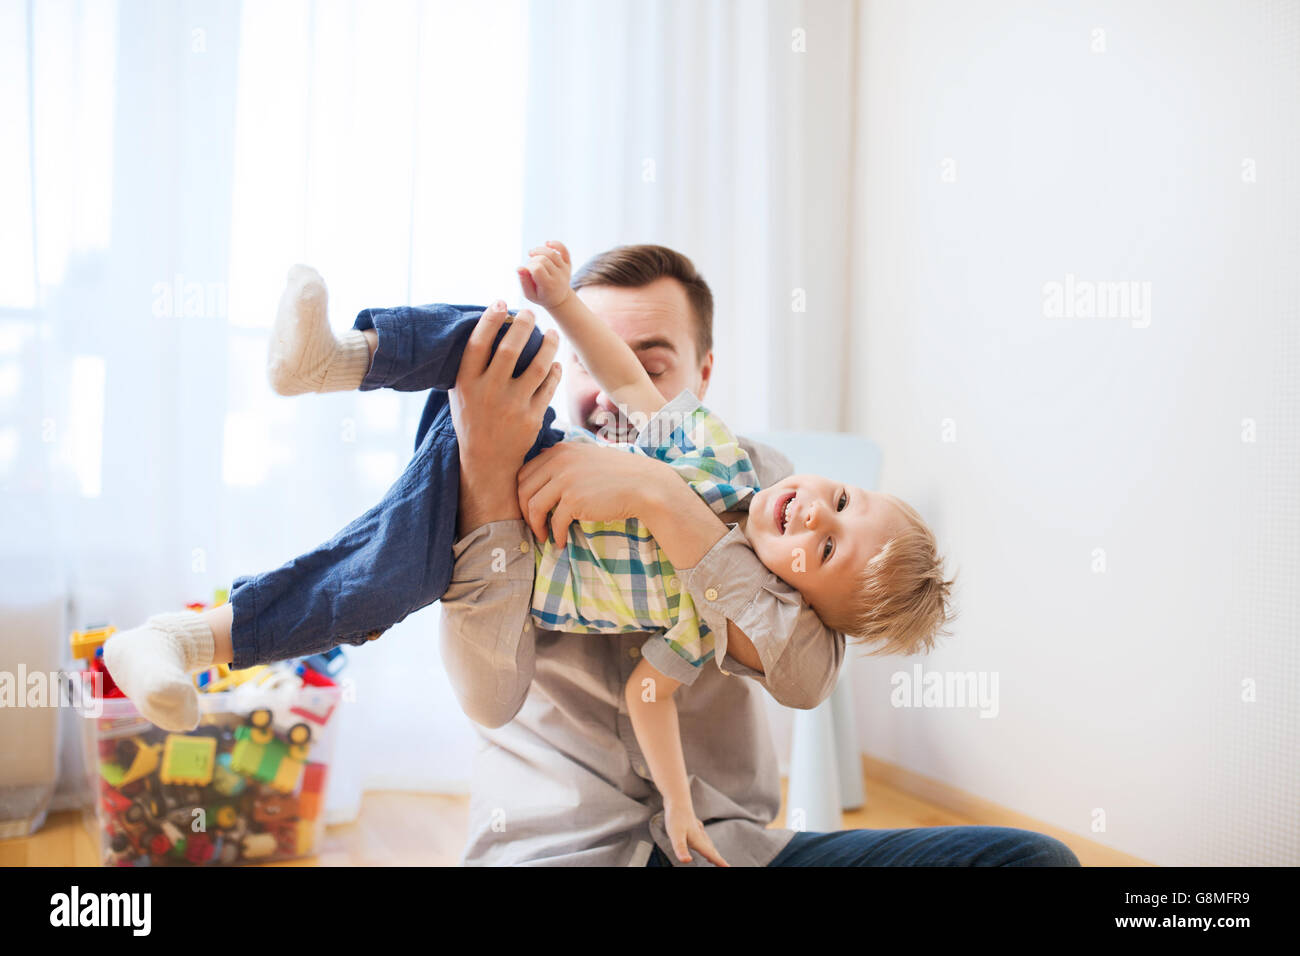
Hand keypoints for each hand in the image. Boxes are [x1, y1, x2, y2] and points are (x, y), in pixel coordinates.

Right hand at [451, 301, 561, 534]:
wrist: (487, 462)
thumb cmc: (473, 421)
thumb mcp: (461, 395)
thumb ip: (470, 366)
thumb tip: (486, 328)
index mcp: (467, 384)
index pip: (477, 344)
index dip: (489, 320)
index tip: (501, 303)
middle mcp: (488, 393)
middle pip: (509, 349)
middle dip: (522, 325)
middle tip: (530, 313)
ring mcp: (511, 406)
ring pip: (536, 365)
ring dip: (547, 345)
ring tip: (552, 332)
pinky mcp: (531, 418)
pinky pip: (548, 386)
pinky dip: (554, 371)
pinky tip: (555, 362)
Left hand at [516, 442, 671, 545]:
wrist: (645, 485)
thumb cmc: (618, 475)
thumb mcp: (586, 458)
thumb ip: (564, 463)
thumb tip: (542, 478)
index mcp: (560, 451)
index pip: (524, 472)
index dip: (522, 494)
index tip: (530, 509)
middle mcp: (559, 462)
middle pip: (523, 489)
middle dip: (524, 512)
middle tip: (534, 525)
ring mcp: (566, 480)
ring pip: (533, 507)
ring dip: (536, 526)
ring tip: (544, 537)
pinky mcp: (574, 500)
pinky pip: (554, 522)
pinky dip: (555, 535)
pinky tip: (561, 542)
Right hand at [517, 240, 572, 310]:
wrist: (558, 298)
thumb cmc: (541, 296)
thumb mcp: (529, 294)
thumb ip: (524, 281)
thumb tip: (519, 268)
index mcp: (549, 286)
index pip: (537, 269)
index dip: (528, 267)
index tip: (526, 272)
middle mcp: (559, 277)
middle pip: (543, 259)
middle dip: (532, 260)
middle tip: (529, 267)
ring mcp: (565, 269)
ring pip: (552, 253)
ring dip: (539, 250)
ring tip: (531, 254)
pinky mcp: (568, 264)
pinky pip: (564, 250)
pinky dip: (556, 244)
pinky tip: (547, 243)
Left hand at [665, 802, 728, 866]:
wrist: (676, 797)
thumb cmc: (675, 817)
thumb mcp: (675, 835)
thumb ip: (681, 848)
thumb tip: (687, 861)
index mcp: (698, 840)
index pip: (711, 854)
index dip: (719, 862)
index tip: (728, 867)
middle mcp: (699, 835)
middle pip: (711, 849)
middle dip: (717, 859)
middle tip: (725, 866)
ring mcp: (696, 829)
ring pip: (707, 843)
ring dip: (711, 852)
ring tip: (713, 858)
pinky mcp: (692, 824)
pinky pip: (701, 837)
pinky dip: (704, 842)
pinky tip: (701, 839)